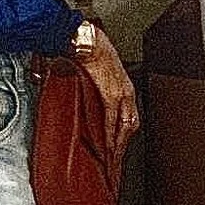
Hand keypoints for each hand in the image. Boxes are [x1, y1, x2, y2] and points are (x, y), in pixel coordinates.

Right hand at [76, 28, 138, 154]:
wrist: (84, 38)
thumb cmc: (86, 50)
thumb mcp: (91, 73)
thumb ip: (86, 89)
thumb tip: (75, 99)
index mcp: (123, 87)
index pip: (127, 118)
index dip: (123, 136)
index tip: (117, 151)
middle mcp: (127, 92)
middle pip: (129, 127)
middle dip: (122, 148)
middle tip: (115, 165)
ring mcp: (122, 93)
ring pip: (124, 128)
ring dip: (117, 147)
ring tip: (110, 164)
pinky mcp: (112, 94)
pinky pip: (113, 122)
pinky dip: (110, 137)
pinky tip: (106, 149)